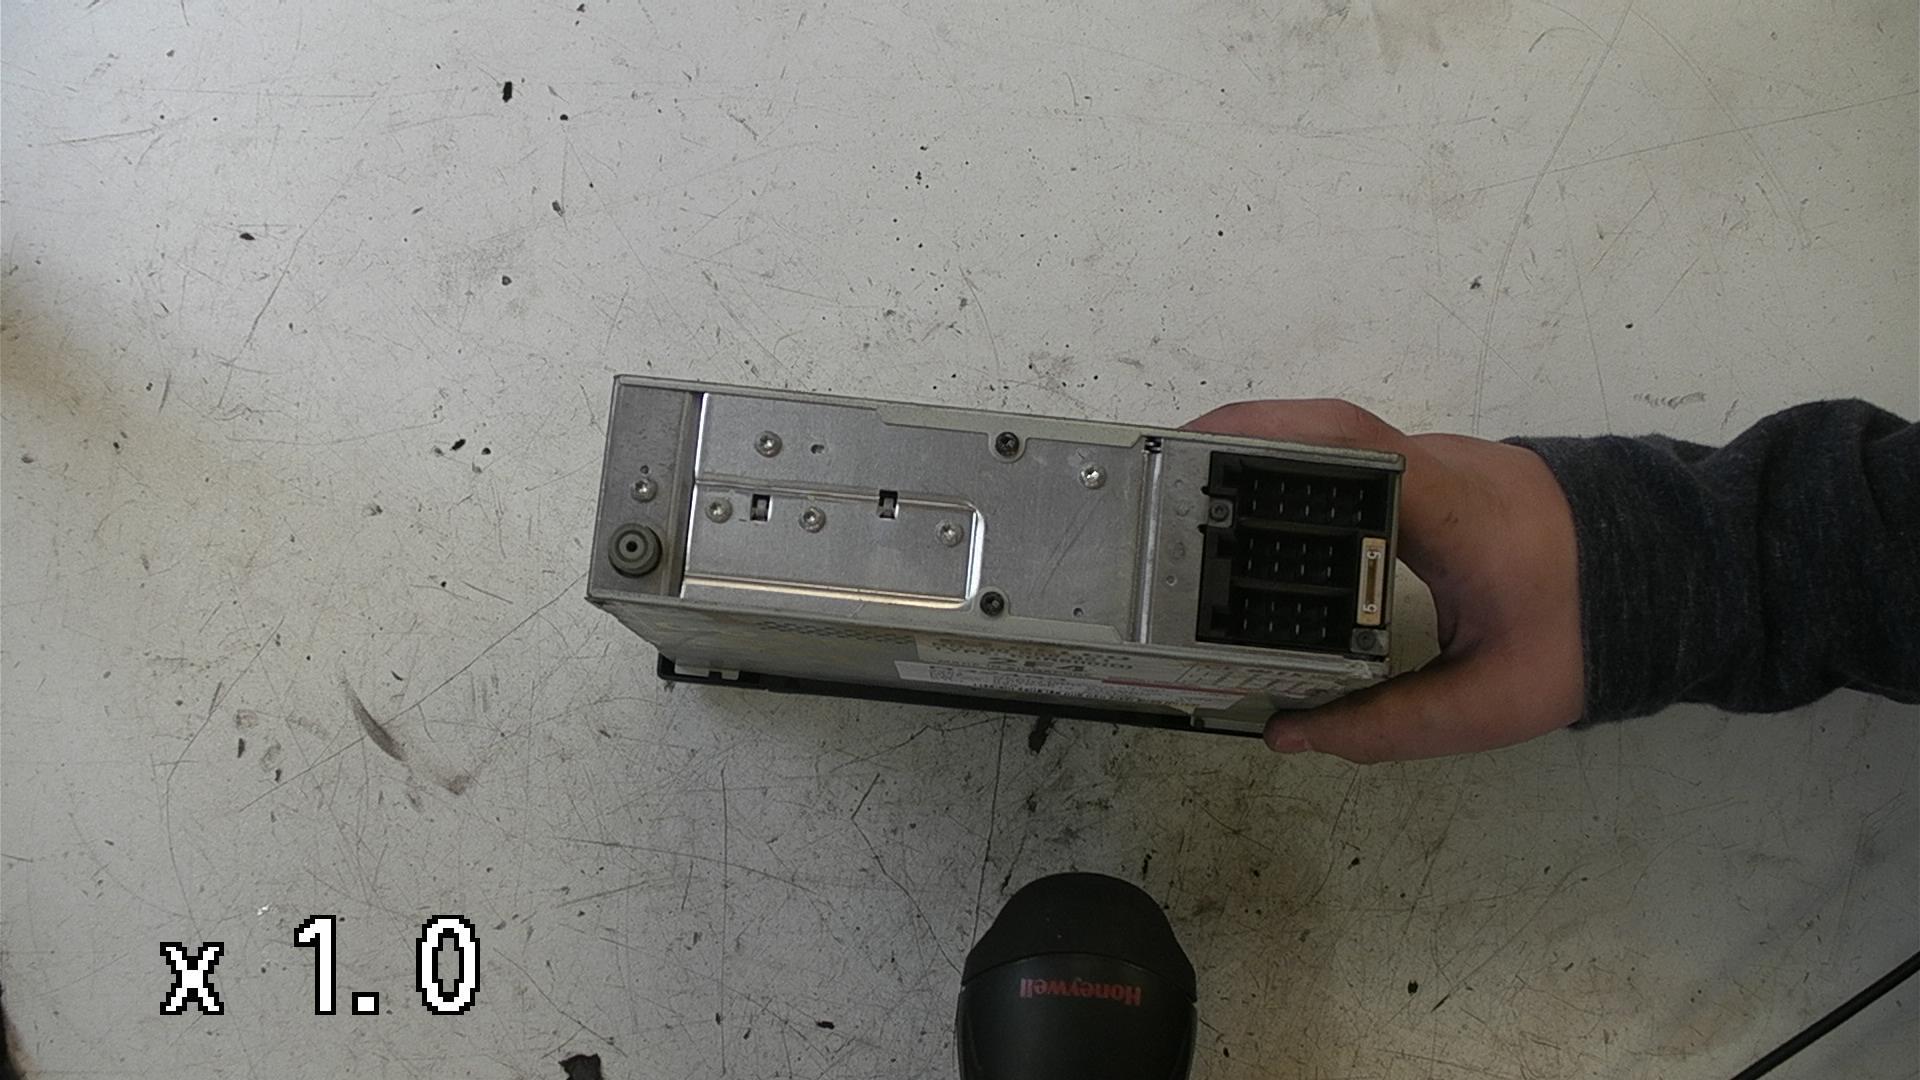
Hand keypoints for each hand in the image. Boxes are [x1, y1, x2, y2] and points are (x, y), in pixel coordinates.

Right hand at [1184, 400, 1584, 761]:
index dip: (1261, 435)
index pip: (1343, 443)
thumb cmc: (1594, 632)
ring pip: (1338, 438)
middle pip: (1321, 427)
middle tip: (1165, 477)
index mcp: (1449, 506)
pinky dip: (1301, 471)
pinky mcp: (1443, 477)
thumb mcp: (1493, 702)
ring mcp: (1442, 462)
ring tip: (1195, 494)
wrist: (1680, 581)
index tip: (1192, 453)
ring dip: (1265, 452)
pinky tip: (1264, 509)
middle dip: (1236, 439)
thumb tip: (1287, 735)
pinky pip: (1357, 459)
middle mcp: (1438, 466)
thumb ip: (1387, 726)